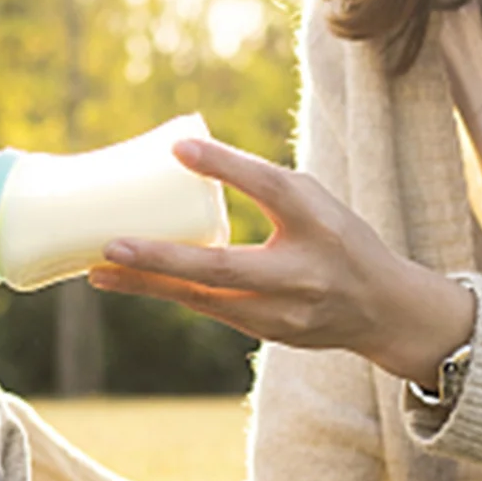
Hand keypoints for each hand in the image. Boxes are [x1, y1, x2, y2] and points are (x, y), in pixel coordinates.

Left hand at [87, 137, 474, 387]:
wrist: (383, 310)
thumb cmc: (337, 239)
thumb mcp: (311, 200)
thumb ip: (259, 184)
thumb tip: (180, 157)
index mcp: (320, 223)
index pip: (271, 188)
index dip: (226, 166)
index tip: (178, 147)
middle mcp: (303, 272)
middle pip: (222, 267)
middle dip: (161, 259)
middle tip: (109, 243)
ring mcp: (284, 312)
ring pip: (204, 299)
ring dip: (148, 285)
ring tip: (98, 269)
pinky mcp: (268, 333)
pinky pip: (209, 310)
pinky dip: (170, 294)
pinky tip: (132, 282)